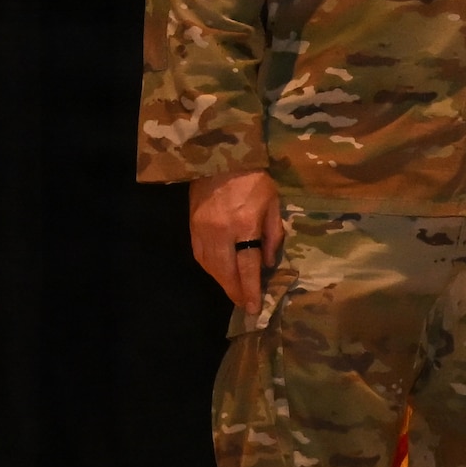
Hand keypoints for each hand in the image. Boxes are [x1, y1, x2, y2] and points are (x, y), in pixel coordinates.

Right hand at [189, 168, 282, 313]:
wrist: (219, 159)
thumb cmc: (253, 179)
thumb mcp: (272, 203)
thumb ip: (272, 234)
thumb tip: (267, 262)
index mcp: (244, 225)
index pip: (248, 266)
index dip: (251, 289)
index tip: (254, 307)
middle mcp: (221, 233)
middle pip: (226, 272)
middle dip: (236, 292)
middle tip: (245, 306)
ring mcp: (203, 232)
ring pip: (211, 268)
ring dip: (223, 283)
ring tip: (235, 293)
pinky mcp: (192, 228)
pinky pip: (200, 257)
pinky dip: (210, 269)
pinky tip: (220, 274)